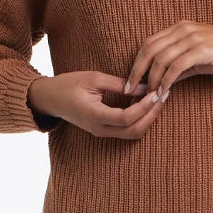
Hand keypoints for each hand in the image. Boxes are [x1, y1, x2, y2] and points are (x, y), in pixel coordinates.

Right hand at [27, 71, 169, 138]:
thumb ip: (119, 84)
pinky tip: (143, 102)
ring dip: (148, 118)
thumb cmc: (69, 84)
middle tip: (163, 96)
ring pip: (133, 133)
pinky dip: (139, 119)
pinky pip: (127, 130)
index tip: (155, 92)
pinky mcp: (103, 130)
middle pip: (134, 131)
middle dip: (152, 115)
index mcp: (94, 115)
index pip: (127, 118)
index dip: (144, 106)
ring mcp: (101, 132)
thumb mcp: (94, 78)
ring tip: (156, 98)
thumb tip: (144, 87)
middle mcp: (99, 129)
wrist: (49, 98)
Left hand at [123, 20, 212, 97]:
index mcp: (180, 27)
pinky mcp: (202, 49)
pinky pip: (176, 67)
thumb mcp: (199, 58)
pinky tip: (164, 94)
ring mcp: (193, 37)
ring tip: (149, 96)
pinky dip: (166, 82)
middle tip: (130, 91)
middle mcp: (184, 28)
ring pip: (161, 58)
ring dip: (151, 80)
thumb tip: (161, 82)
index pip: (149, 43)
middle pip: (149, 49)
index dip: (136, 62)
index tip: (130, 82)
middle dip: (136, 71)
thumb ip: (179, 67)